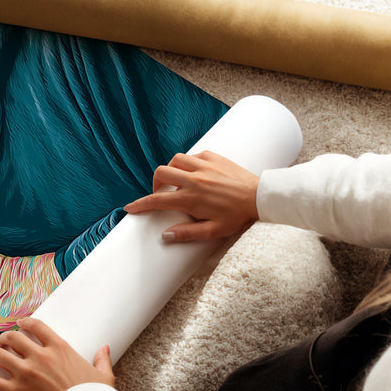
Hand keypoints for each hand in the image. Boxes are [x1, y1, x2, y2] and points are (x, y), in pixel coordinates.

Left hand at [0, 318, 113, 390]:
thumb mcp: (102, 375)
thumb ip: (101, 359)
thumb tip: (105, 348)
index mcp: (59, 348)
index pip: (36, 326)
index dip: (24, 323)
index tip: (19, 324)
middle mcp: (39, 356)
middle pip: (13, 338)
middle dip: (5, 338)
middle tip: (2, 342)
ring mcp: (25, 374)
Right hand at [124, 151, 258, 241]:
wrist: (260, 197)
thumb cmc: (237, 216)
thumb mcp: (213, 231)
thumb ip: (188, 233)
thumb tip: (165, 235)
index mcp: (191, 198)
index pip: (157, 201)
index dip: (140, 204)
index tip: (130, 208)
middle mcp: (194, 179)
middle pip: (161, 173)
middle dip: (155, 183)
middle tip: (161, 193)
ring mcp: (204, 166)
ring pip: (175, 160)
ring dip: (171, 170)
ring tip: (177, 181)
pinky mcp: (214, 157)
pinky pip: (193, 155)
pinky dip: (188, 162)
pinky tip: (194, 172)